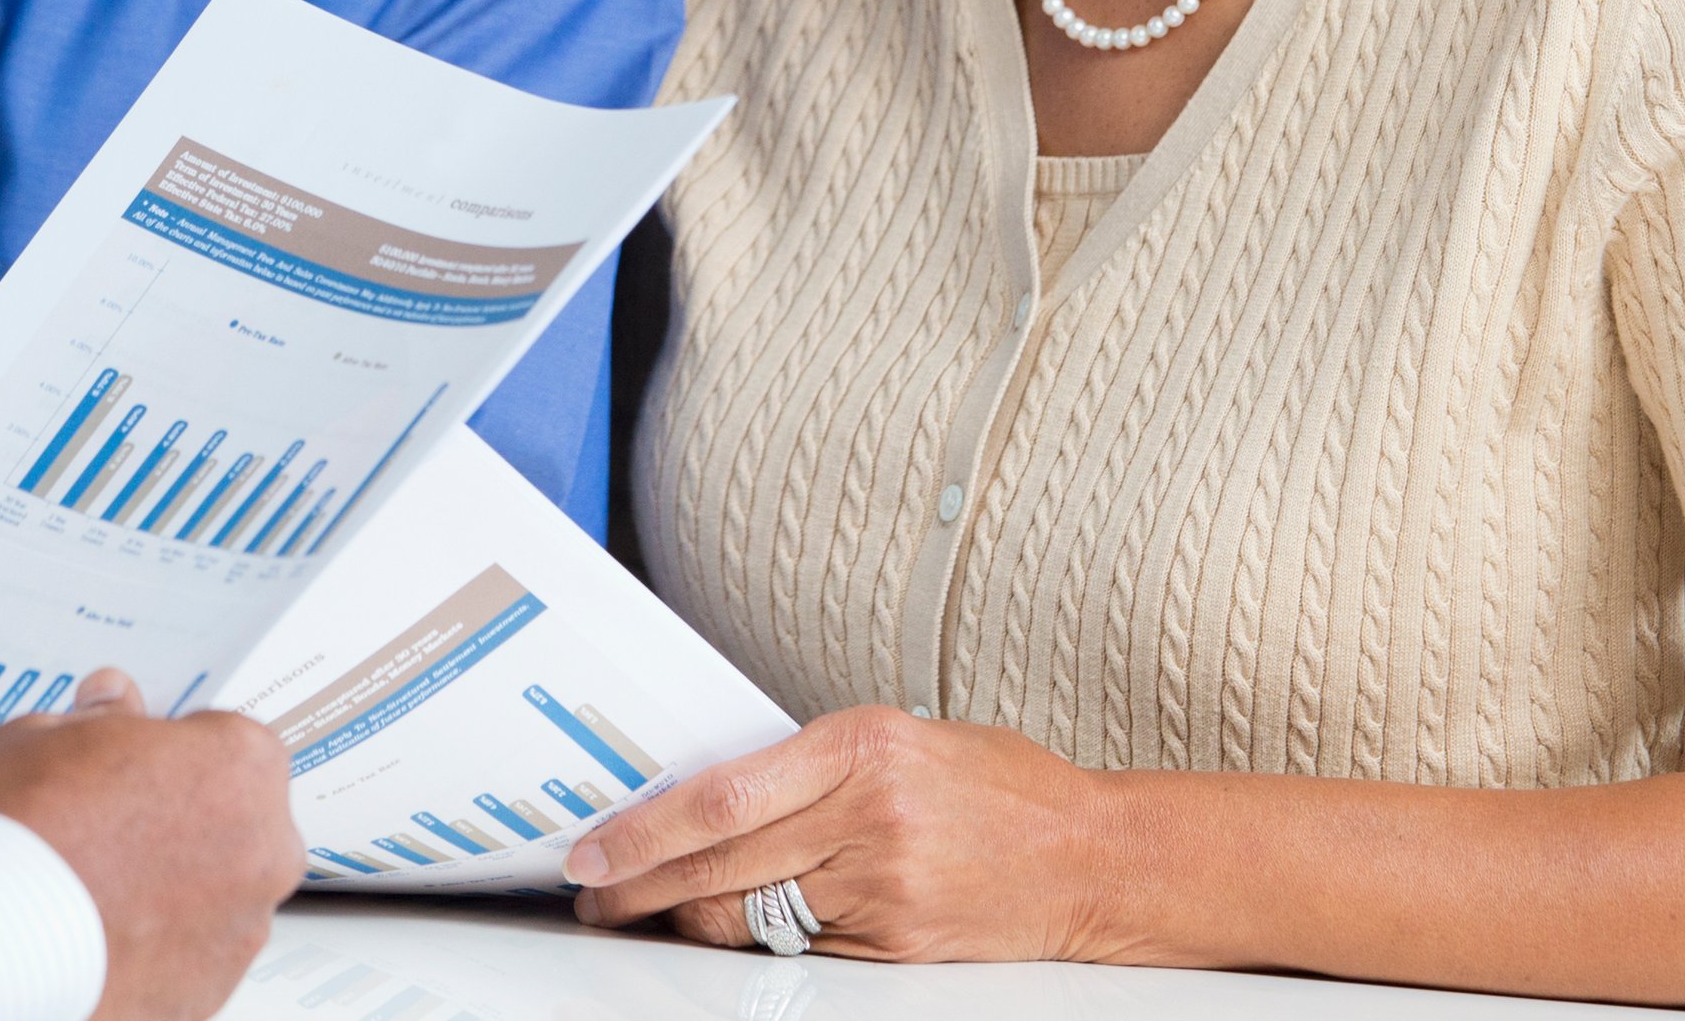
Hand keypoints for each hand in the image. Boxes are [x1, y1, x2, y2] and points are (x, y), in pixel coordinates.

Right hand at [0, 668, 301, 1020]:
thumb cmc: (12, 837)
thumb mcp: (39, 736)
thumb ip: (96, 718)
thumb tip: (110, 704)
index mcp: (239, 765)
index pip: (227, 742)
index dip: (172, 750)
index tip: (135, 763)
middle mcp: (263, 849)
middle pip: (233, 820)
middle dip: (181, 819)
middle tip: (106, 824)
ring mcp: (241, 929)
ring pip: (217, 893)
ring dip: (173, 886)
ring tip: (94, 884)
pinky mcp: (209, 993)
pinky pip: (193, 954)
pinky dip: (159, 943)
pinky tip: (101, 929)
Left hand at [565, 705, 1122, 962]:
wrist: (1092, 856)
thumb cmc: (998, 786)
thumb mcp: (900, 737)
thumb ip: (810, 763)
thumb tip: (712, 795)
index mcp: (859, 746)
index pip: (721, 795)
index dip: (643, 830)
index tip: (592, 847)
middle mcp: (866, 816)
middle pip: (720, 864)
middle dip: (640, 885)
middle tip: (592, 893)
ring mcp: (882, 888)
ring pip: (748, 917)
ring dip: (686, 918)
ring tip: (647, 912)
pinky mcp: (895, 944)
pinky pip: (800, 947)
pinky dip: (756, 940)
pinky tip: (730, 930)